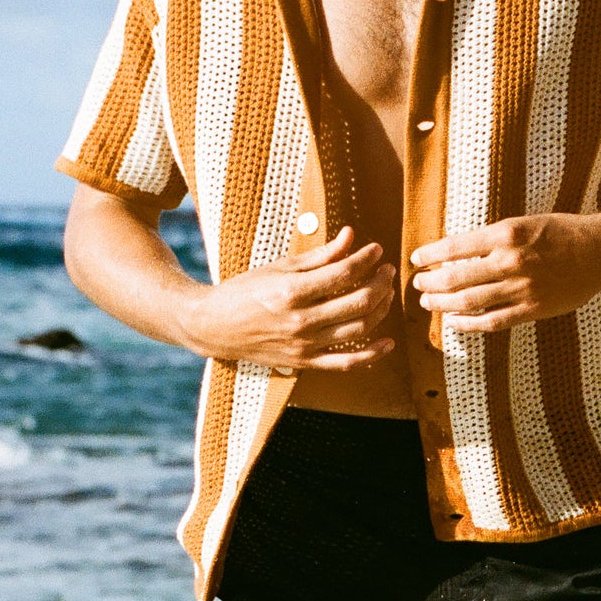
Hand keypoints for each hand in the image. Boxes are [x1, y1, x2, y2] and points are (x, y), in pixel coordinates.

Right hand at [179, 226, 395, 370]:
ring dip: (380, 310)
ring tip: (386, 294)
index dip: (367, 259)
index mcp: (291, 291)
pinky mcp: (304, 363)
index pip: (344, 274)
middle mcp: (300, 321)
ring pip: (359, 330)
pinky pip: (346, 363)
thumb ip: (319, 255)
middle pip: (358, 302)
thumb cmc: (244, 291)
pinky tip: (387, 342)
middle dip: (380, 283)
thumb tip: (351, 236)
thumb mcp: (279, 267)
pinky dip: (371, 355)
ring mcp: (304, 346)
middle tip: (386, 270)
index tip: (376, 249)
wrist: (213, 327)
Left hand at [409, 214, 600, 332]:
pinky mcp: (533, 309)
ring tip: (428, 303)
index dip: (430, 255)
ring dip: (443, 304)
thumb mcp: (523, 223)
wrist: (600, 250)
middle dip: (430, 283)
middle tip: (418, 286)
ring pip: (469, 301)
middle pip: (456, 278)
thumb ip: (493, 239)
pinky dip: (469, 324)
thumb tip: (457, 253)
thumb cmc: (561, 232)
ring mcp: (521, 288)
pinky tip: (454, 323)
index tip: (416, 259)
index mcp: (505, 234)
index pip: (455, 247)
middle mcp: (510, 261)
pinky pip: (493, 321)